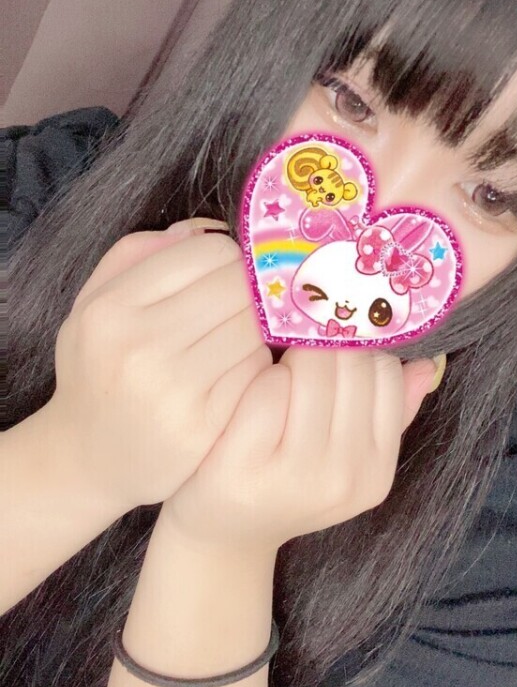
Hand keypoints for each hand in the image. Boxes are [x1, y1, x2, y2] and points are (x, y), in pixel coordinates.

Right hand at [45, 218, 272, 513]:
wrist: (89, 457)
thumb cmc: (99, 367)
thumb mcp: (95, 302)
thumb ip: (139, 253)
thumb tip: (206, 229)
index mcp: (111, 308)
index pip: (210, 252)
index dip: (230, 258)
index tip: (229, 272)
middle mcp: (138, 347)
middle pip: (239, 287)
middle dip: (250, 290)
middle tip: (246, 301)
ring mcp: (174, 390)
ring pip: (255, 327)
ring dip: (257, 328)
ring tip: (236, 337)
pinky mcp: (205, 425)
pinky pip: (258, 371)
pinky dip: (257, 364)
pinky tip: (237, 371)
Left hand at [161, 345, 436, 552]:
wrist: (223, 532)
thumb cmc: (284, 478)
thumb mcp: (344, 456)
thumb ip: (388, 414)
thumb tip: (424, 365)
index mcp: (377, 471)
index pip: (387, 372)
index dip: (358, 347)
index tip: (333, 342)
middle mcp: (347, 476)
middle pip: (350, 363)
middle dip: (324, 345)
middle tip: (301, 346)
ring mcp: (298, 475)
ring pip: (310, 367)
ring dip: (291, 357)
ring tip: (279, 368)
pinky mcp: (247, 466)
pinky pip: (268, 387)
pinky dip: (260, 376)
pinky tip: (250, 388)